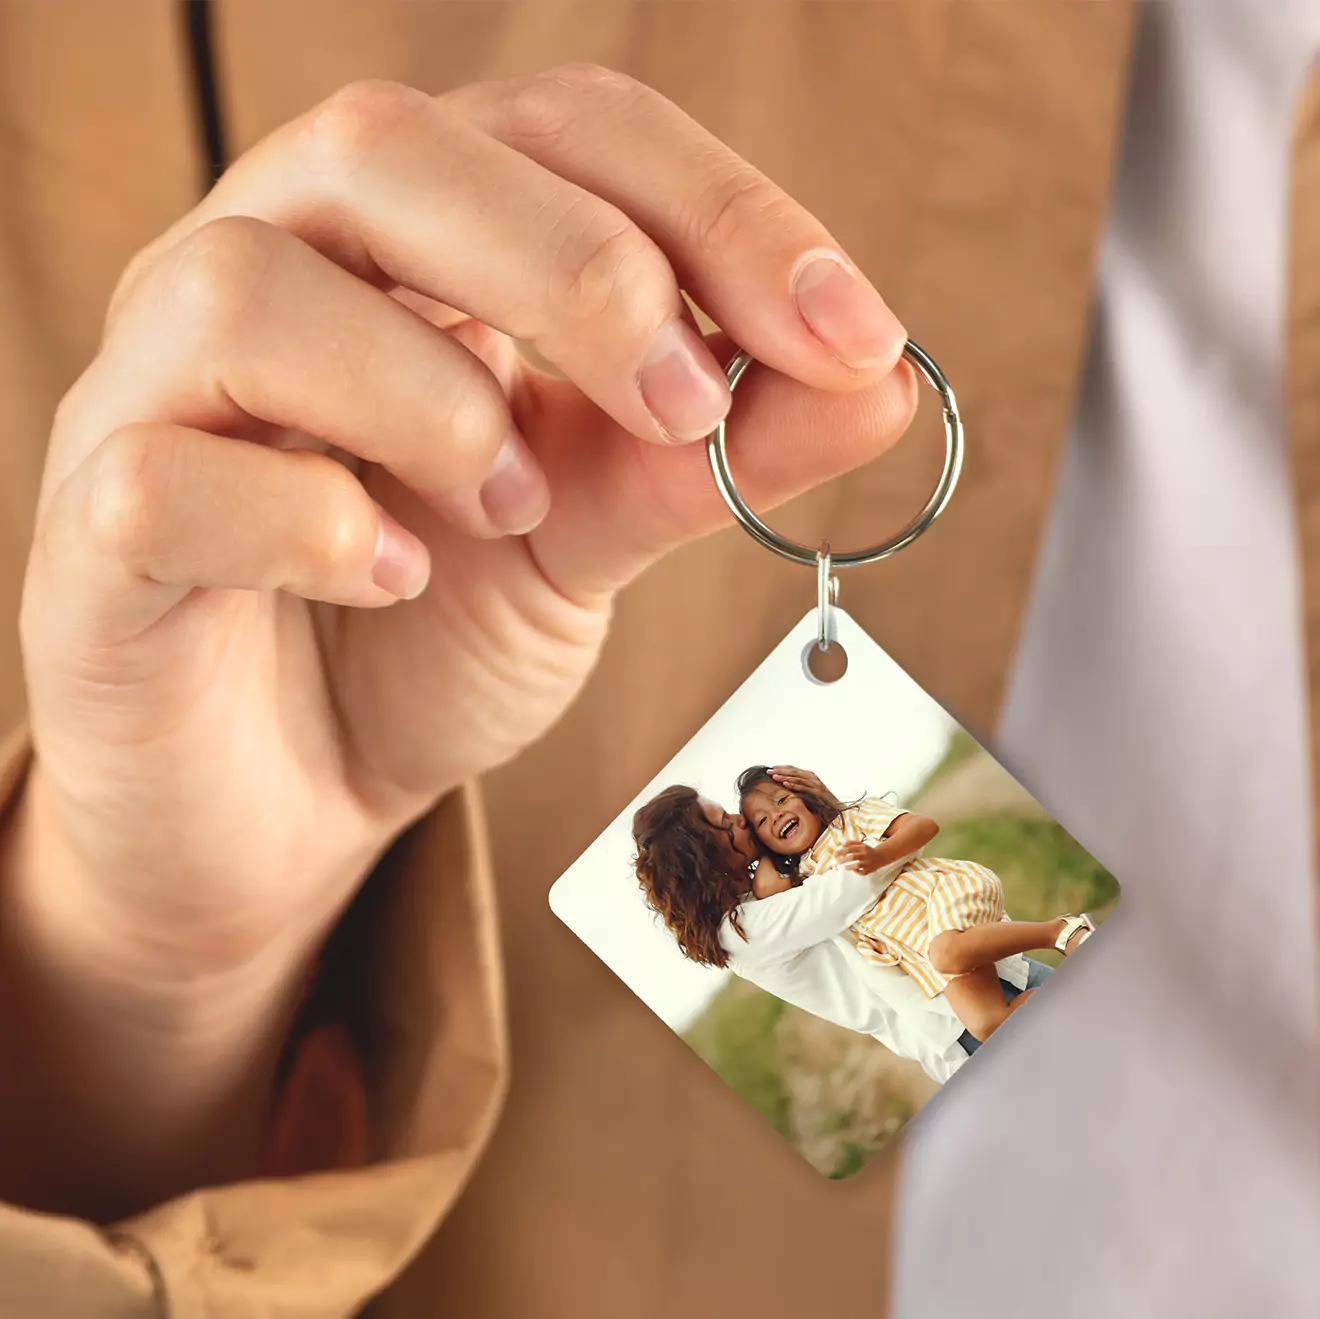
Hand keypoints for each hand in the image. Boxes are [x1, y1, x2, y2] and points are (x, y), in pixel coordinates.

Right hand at [14, 69, 914, 996]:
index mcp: (404, 246)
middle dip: (577, 266)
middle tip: (684, 401)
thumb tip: (878, 382)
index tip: (851, 332)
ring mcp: (157, 394)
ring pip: (250, 289)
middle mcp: (268, 270)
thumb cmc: (428, 640)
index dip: (718, 210)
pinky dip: (306, 520)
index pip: (562, 134)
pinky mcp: (97, 532)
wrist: (289, 799)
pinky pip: (164, 476)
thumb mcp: (591, 536)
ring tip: (509, 507)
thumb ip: (708, 456)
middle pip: (389, 148)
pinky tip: (393, 577)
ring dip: (428, 395)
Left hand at [767, 765, 840, 811]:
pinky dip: (794, 785)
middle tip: (768, 771)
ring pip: (797, 778)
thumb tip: (785, 787)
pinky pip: (803, 787)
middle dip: (780, 771)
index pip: (793, 769)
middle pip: (794, 772)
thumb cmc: (822, 802)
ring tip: (774, 777)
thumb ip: (799, 788)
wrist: (837, 809)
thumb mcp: (808, 793)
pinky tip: (785, 784)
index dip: (782, 768)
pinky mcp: (818, 792)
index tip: (771, 768)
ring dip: (784, 777)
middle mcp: (813, 778)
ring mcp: (816, 784)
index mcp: (810, 776)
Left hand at [836, 841, 888, 874]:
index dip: (841, 851)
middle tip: (837, 861)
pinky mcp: (869, 870)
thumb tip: (841, 846)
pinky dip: (856, 871)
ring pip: (858, 865)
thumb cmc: (867, 850)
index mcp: (862, 848)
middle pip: (853, 857)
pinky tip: (853, 869)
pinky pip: (862, 872)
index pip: (850, 849)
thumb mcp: (860, 844)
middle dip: (843, 860)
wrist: (881, 856)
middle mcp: (865, 855)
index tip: (835, 854)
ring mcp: (868, 863)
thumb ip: (850, 843)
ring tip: (844, 867)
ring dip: (849, 867)